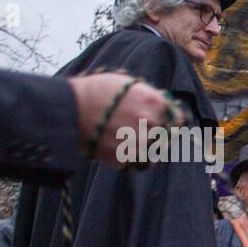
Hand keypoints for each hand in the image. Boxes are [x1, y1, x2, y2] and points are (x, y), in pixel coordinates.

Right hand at [68, 72, 185, 167]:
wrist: (69, 109)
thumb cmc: (96, 91)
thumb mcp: (127, 83)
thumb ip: (151, 95)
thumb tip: (166, 102)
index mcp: (155, 103)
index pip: (179, 119)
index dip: (173, 121)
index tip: (166, 123)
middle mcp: (152, 123)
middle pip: (168, 137)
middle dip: (159, 134)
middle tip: (142, 131)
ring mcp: (139, 142)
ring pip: (154, 151)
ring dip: (147, 148)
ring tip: (128, 138)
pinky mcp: (126, 158)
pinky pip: (139, 163)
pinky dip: (133, 158)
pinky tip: (122, 147)